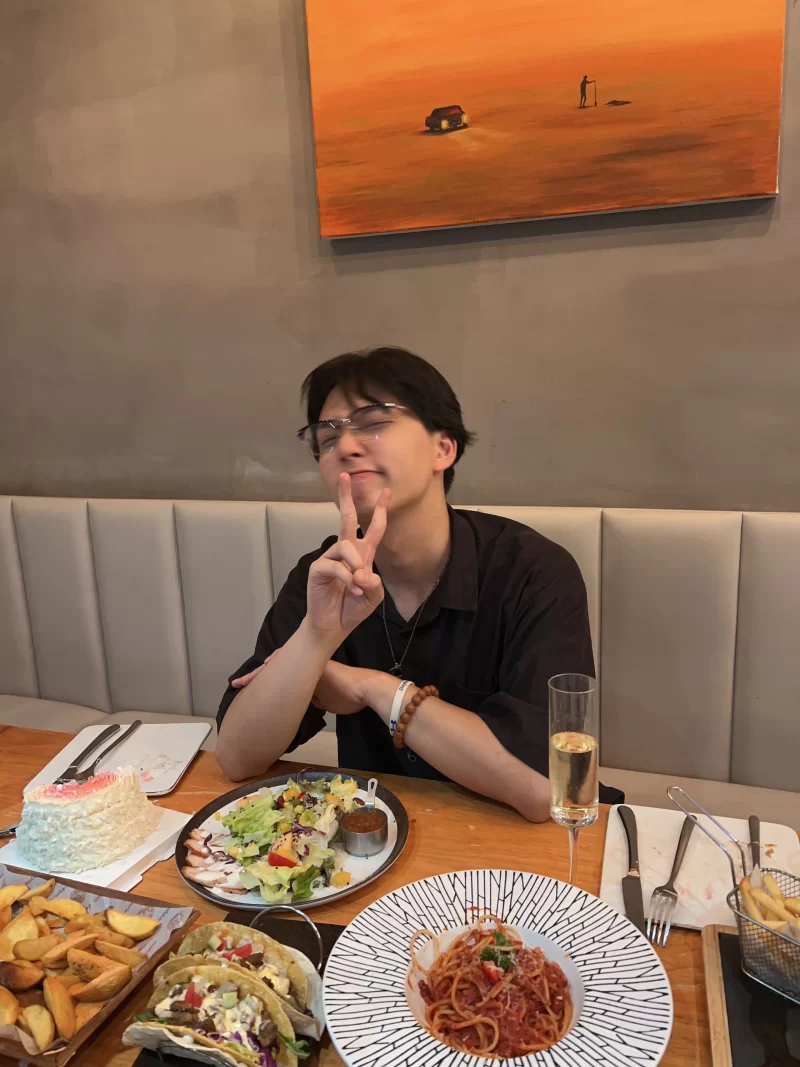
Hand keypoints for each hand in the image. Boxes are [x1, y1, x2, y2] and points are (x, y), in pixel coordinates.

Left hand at [232, 652, 384, 716]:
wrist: (364, 689)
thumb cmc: (348, 695)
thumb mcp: (323, 699)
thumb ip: (311, 697)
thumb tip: (298, 704)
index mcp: (306, 672)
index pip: (281, 675)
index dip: (264, 680)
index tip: (248, 687)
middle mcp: (304, 665)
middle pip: (274, 669)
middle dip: (255, 677)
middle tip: (237, 682)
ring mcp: (307, 664)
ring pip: (277, 666)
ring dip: (259, 675)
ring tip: (242, 680)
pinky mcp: (310, 665)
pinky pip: (288, 666)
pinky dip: (275, 666)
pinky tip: (264, 667)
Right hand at [306, 473, 388, 639]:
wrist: (333, 627)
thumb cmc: (352, 609)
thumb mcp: (373, 598)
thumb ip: (374, 585)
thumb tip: (365, 573)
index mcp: (362, 555)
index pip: (372, 528)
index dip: (379, 510)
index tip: (386, 491)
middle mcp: (345, 552)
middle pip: (346, 519)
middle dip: (346, 497)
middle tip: (345, 476)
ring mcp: (330, 559)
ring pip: (345, 546)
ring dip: (356, 564)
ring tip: (359, 583)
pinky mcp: (318, 569)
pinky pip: (335, 566)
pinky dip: (347, 579)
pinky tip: (352, 590)